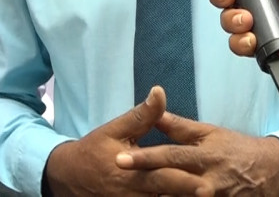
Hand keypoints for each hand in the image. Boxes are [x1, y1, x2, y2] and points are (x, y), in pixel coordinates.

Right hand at [43, 86, 211, 195]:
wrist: (67, 178)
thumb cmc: (94, 151)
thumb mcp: (115, 130)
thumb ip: (142, 116)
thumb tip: (160, 92)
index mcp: (132, 173)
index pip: (163, 178)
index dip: (185, 183)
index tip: (207, 184)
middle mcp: (134, 195)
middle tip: (211, 194)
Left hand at [116, 114, 278, 195]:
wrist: (272, 174)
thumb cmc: (237, 151)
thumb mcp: (210, 134)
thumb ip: (180, 127)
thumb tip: (155, 112)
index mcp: (204, 157)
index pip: (168, 156)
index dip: (143, 158)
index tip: (119, 159)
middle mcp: (206, 182)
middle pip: (168, 184)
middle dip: (142, 184)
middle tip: (116, 181)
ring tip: (130, 196)